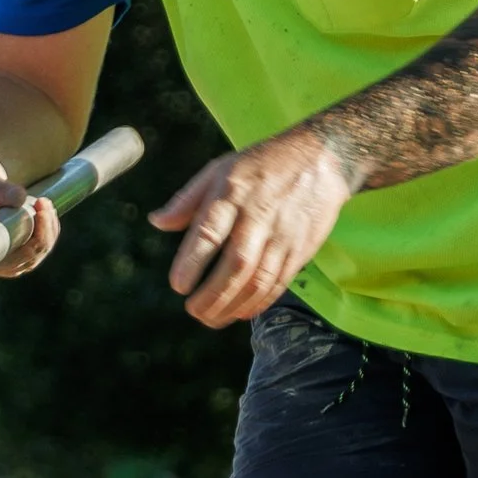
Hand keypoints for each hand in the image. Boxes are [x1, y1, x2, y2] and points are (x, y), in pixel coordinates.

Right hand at [0, 152, 57, 275]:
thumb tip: (20, 199)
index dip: (10, 248)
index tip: (29, 220)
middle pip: (10, 264)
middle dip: (35, 239)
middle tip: (43, 204)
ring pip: (25, 262)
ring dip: (44, 236)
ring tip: (44, 203)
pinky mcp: (6, 252)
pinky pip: (32, 254)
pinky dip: (45, 235)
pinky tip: (45, 211)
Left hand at [150, 124, 352, 327]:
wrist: (321, 158)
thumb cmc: (261, 165)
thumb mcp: (219, 169)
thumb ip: (187, 199)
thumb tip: (156, 222)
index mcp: (232, 194)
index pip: (209, 232)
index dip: (192, 262)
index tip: (178, 286)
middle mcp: (258, 216)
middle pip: (236, 264)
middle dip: (213, 295)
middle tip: (193, 311)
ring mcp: (282, 235)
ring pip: (259, 279)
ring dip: (234, 305)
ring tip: (212, 319)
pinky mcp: (301, 248)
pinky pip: (279, 282)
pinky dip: (259, 302)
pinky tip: (240, 313)